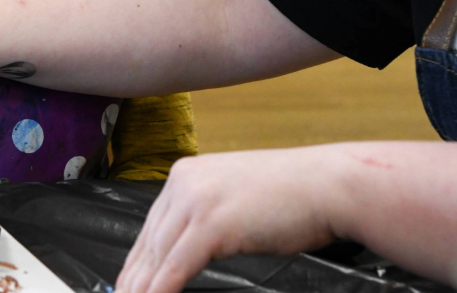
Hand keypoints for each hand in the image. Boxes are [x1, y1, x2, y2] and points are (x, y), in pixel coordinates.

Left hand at [116, 147, 345, 292]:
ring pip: (157, 257)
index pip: (152, 226)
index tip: (129, 285)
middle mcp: (184, 182)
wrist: (328, 186)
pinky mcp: (211, 224)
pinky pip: (176, 267)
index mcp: (187, 175)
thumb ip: (205, 217)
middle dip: (135, 279)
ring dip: (143, 289)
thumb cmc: (292, 196)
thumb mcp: (233, 199)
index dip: (138, 262)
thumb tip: (184, 251)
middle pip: (149, 242)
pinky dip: (162, 290)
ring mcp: (196, 201)